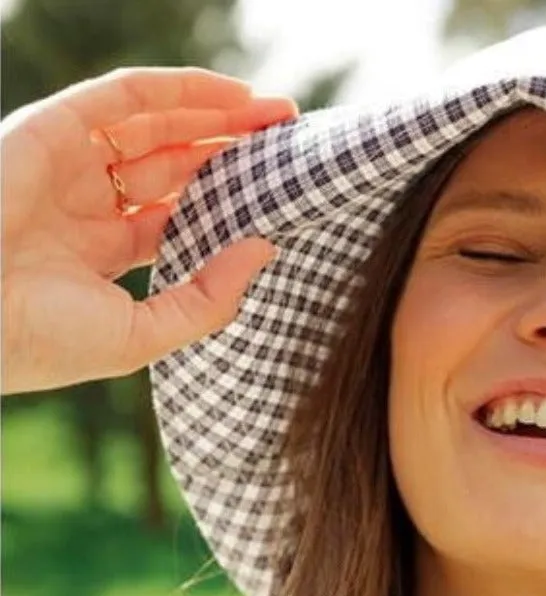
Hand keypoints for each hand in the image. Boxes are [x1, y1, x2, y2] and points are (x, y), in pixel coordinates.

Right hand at [1, 67, 298, 393]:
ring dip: (219, 116)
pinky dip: (181, 90)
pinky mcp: (51, 129)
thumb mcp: (142, 334)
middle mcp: (88, 205)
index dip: (229, 204)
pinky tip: (234, 95)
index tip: (281, 198)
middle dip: (233, 153)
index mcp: (103, 254)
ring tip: (279, 116)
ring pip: (157, 129)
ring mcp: (69, 165)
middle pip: (175, 168)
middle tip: (290, 145)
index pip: (179, 217)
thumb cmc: (41, 340)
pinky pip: (125, 98)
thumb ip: (207, 300)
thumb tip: (265, 249)